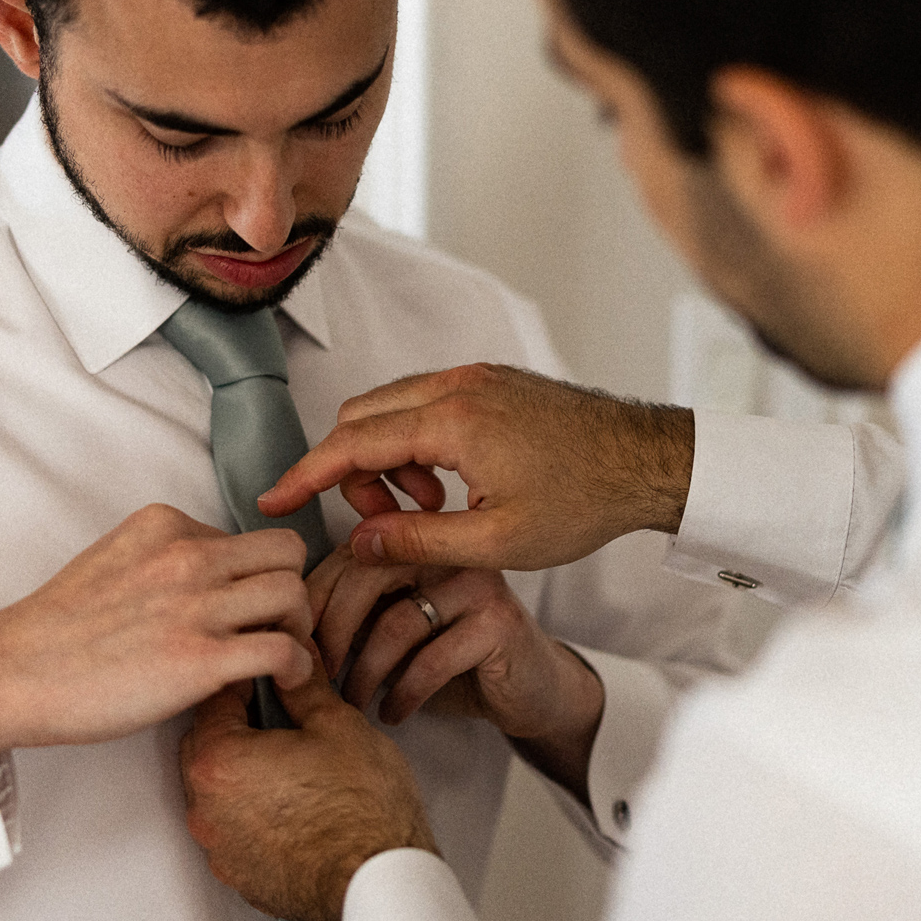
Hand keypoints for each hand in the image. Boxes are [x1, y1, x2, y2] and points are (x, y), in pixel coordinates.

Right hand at [0, 503, 315, 761]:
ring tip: (283, 655)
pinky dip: (298, 666)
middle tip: (280, 627)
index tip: (246, 607)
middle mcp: (187, 556)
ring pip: (293, 592)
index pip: (246, 535)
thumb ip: (165, 559)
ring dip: (299, 626)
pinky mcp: (200, 659)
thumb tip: (211, 579)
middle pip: (286, 552)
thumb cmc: (59, 628)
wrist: (16, 672)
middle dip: (291, 589)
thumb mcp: (115, 559)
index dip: (254, 574)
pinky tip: (285, 681)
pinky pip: (283, 649)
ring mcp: (195, 606)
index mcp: (166, 526)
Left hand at [180, 673, 436, 920]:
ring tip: (294, 766)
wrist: (380, 881)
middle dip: (239, 726)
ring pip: (218, 791)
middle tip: (283, 719)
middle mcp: (206, 807)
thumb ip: (304, 686)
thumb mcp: (337, 725)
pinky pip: (233, 830)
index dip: (247, 679)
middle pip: (207, 746)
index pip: (215, 698)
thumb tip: (295, 664)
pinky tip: (294, 806)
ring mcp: (219, 847)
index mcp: (220, 760)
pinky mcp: (238, 875)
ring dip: (244, 773)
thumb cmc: (363, 811)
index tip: (269, 676)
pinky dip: (253, 814)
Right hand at [257, 364, 695, 572]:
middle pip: (362, 418)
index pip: (351, 444)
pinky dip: (416, 442)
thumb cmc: (584, 502)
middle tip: (385, 522)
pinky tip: (450, 485)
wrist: (648, 462)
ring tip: (429, 509)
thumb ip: (418, 541)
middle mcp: (457, 385)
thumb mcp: (496, 543)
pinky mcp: (490, 381)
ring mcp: (475, 377)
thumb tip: (359, 543)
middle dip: (352, 472)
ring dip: (388, 459)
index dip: (305, 476)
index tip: (272, 501)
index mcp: (453, 421)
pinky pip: (424, 403)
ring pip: (391, 408)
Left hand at [307, 549, 601, 786]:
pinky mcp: (500, 623)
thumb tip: (282, 631)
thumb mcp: (393, 631)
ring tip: (353, 703)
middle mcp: (447, 551)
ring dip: (365, 672)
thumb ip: (352, 616)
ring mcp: (477, 583)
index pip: (347, 555)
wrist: (530, 690)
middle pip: (367, 577)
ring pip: (396, 622)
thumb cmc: (452, 660)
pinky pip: (432, 659)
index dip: (313, 601)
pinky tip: (392, 714)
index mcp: (416, 543)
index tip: (293, 647)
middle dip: (331, 633)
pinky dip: (403, 693)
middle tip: (316, 678)